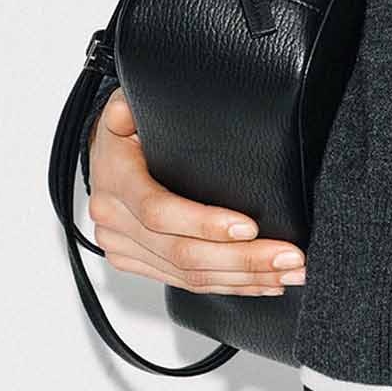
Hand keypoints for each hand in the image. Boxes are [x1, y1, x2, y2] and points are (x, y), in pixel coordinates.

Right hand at [86, 91, 308, 297]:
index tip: (249, 226)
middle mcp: (115, 221)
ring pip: (188, 276)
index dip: (204, 223)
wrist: (103, 157)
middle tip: (288, 257)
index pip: (159, 211)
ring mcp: (124, 248)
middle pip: (182, 254)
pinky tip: (262, 282)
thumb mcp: (126, 109)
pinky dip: (228, 285)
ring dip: (244, 278)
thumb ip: (131, 107)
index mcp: (115, 181)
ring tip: (288, 272)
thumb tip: (133, 104)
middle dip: (242, 259)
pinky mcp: (137, 263)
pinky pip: (185, 282)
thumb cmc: (125, 131)